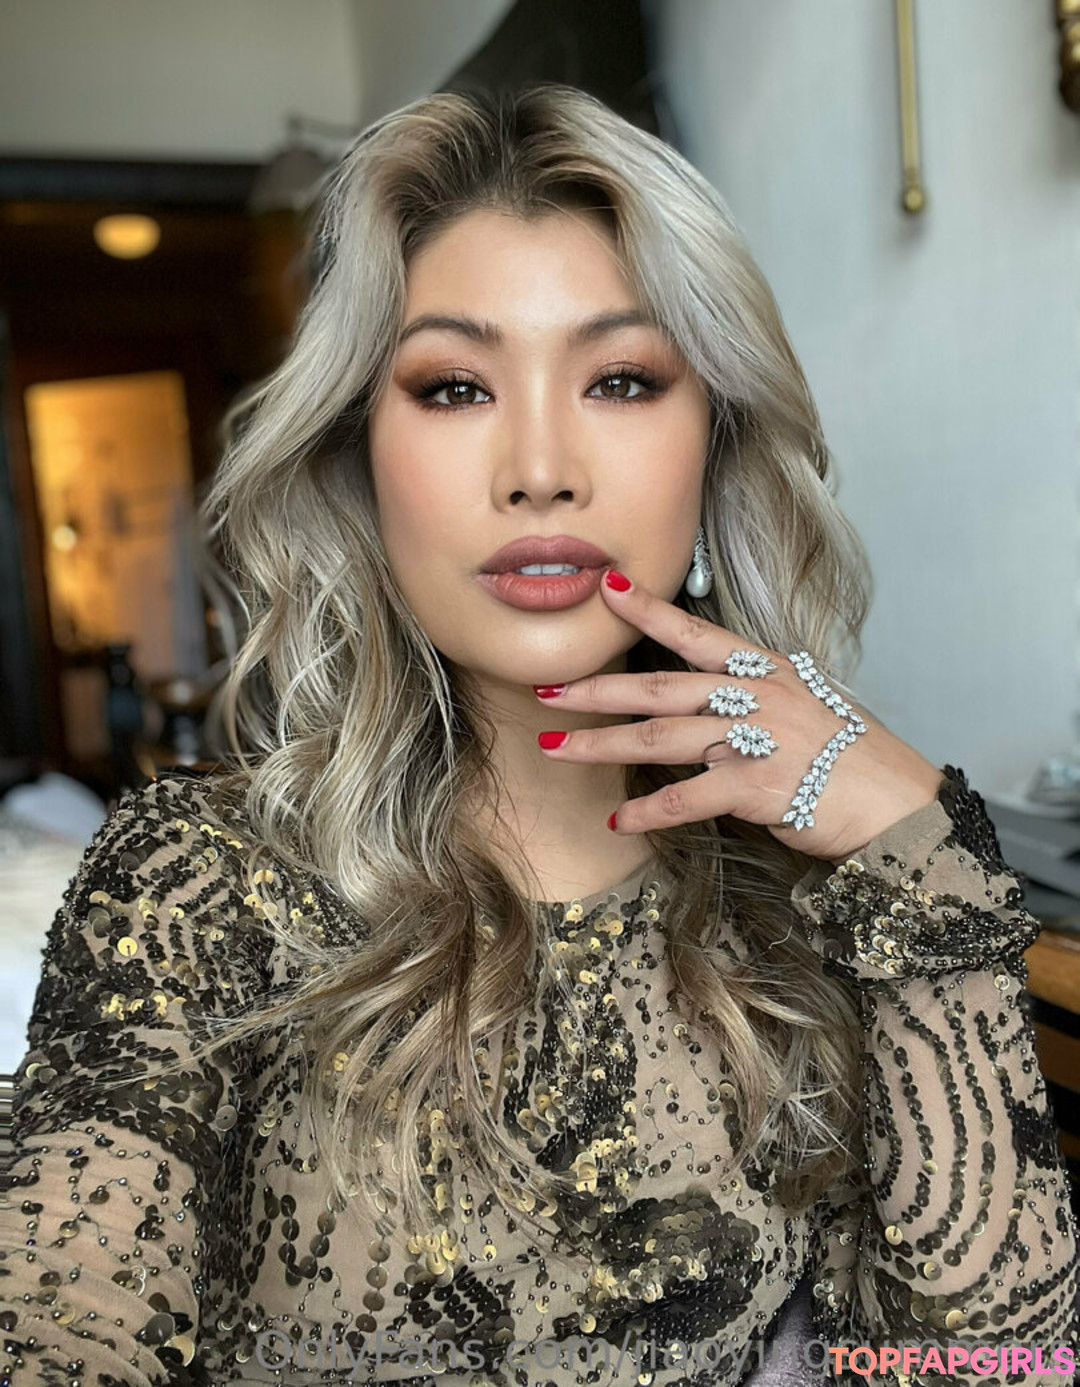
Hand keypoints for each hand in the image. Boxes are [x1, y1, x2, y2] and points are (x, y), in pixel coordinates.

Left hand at [533, 570, 945, 865]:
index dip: (646, 608)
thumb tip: (707, 704)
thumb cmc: (852, 758)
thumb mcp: (805, 707)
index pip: (694, 632)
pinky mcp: (756, 788)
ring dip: (603, 745)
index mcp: (764, 670)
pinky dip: (649, 811)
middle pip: (659, 687)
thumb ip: (753, 699)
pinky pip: (687, 798)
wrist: (897, 804)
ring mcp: (755, 740)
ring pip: (660, 737)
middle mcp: (755, 696)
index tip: (604, 587)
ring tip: (557, 751)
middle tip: (547, 689)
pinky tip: (618, 821)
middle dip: (597, 689)